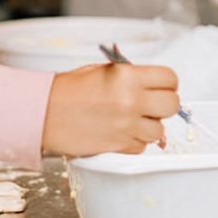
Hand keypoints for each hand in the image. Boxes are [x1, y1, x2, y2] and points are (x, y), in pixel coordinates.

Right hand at [42, 62, 179, 156]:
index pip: (170, 78)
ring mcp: (126, 125)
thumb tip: (152, 84)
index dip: (168, 83)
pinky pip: (142, 147)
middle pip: (172, 105)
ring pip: (159, 130)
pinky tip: (122, 132)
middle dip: (165, 104)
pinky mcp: (118, 145)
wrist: (44, 112)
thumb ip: (131, 76)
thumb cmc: (69, 90)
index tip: (162, 86)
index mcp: (128, 76)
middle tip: (153, 104)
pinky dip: (136, 141)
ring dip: (150, 126)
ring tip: (132, 119)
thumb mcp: (103, 71)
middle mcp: (131, 100)